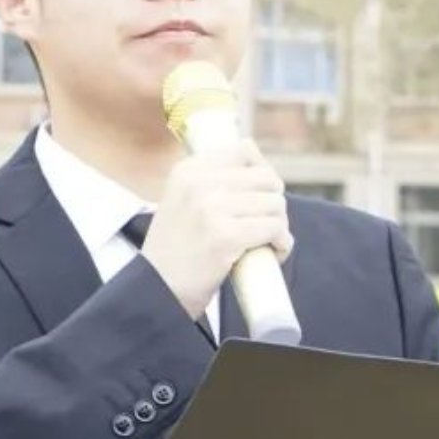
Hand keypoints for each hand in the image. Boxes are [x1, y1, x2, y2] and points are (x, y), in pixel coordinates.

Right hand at [141, 139, 292, 319]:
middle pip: (266, 179)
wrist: (157, 288)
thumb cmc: (176, 249)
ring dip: (279, 226)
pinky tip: (273, 252)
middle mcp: (199, 183)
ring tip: (268, 242)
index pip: (245, 150)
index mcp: (188, 169)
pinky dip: (281, 243)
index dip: (263, 174)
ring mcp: (212, 209)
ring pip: (275, 204)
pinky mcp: (225, 237)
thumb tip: (257, 159)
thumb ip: (211, 179)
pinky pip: (274, 229)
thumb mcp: (181, 200)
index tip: (261, 196)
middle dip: (274, 203)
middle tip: (266, 225)